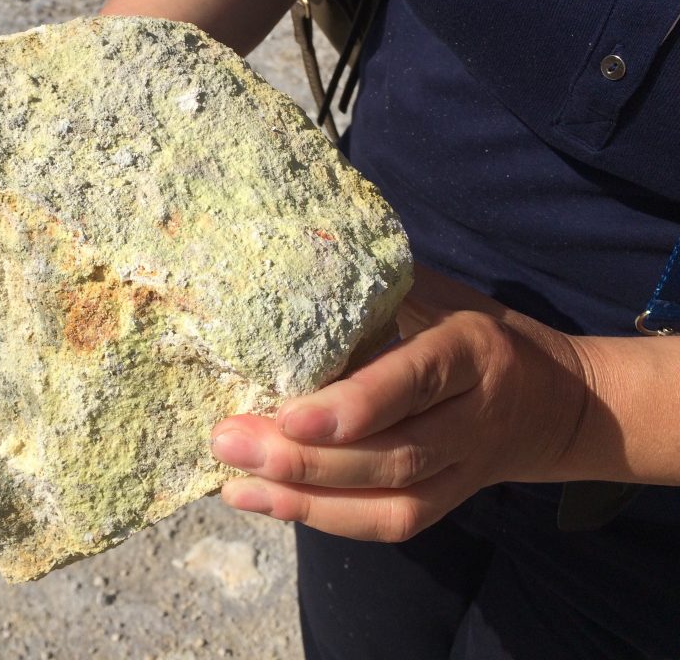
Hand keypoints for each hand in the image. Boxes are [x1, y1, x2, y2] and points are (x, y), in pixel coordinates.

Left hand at [211, 265, 592, 541]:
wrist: (560, 404)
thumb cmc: (479, 333)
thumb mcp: (443, 295)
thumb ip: (381, 290)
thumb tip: (293, 266)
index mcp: (471, 350)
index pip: (414, 381)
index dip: (355, 406)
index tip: (288, 417)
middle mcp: (473, 417)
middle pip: (394, 453)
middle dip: (306, 459)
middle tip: (229, 443)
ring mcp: (465, 470)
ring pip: (390, 500)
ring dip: (305, 498)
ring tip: (236, 482)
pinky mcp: (449, 503)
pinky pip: (389, 523)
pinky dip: (325, 519)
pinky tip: (266, 502)